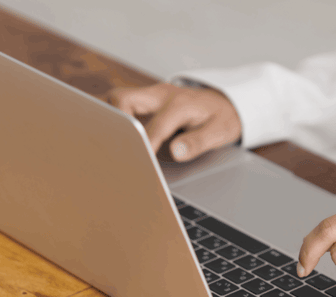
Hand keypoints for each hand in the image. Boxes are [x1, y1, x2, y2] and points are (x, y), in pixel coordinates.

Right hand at [108, 83, 241, 161]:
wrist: (224, 103)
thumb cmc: (221, 117)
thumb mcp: (220, 132)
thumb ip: (198, 142)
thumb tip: (176, 151)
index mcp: (180, 104)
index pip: (155, 125)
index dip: (145, 145)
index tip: (140, 162)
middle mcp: (161, 95)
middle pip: (122, 98)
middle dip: (114, 121)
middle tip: (117, 146)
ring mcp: (151, 96)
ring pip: (117, 99)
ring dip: (111, 118)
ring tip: (112, 142)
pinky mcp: (146, 101)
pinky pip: (122, 105)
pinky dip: (115, 119)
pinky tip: (117, 136)